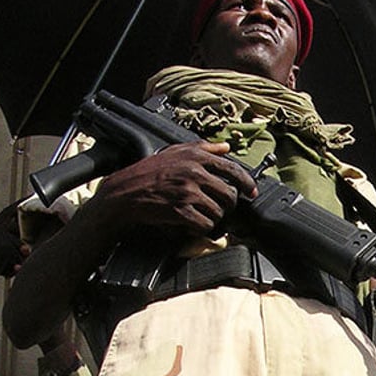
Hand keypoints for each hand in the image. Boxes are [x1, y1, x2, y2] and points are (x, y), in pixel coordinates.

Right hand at [87, 141, 257, 239]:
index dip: (247, 183)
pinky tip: (195, 224)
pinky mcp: (180, 212)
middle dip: (228, 205)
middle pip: (229, 195)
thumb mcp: (175, 150)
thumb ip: (203, 147)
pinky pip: (205, 224)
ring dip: (215, 218)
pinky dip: (203, 228)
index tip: (251, 192)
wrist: (124, 192)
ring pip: (219, 212)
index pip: (233, 169)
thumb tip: (226, 147)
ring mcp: (188, 193)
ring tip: (204, 216)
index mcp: (196, 157)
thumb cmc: (149, 171)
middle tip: (222, 209)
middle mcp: (194, 173)